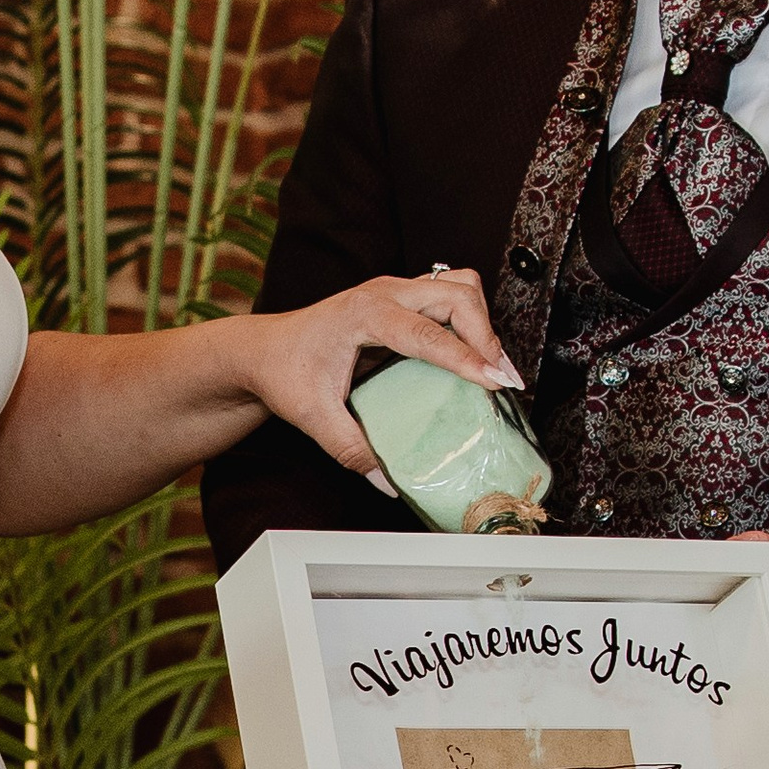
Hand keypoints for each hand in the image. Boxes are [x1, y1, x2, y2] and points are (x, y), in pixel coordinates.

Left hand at [238, 269, 521, 492]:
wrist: (265, 350)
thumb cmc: (285, 372)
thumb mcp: (313, 416)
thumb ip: (352, 449)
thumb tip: (389, 481)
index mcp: (363, 314)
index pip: (426, 334)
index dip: (465, 358)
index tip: (495, 382)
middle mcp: (384, 293)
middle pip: (457, 294)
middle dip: (487, 335)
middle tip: (503, 380)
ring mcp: (395, 290)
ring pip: (460, 287)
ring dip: (483, 323)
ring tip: (494, 368)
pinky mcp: (402, 298)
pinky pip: (450, 295)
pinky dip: (471, 321)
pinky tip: (474, 355)